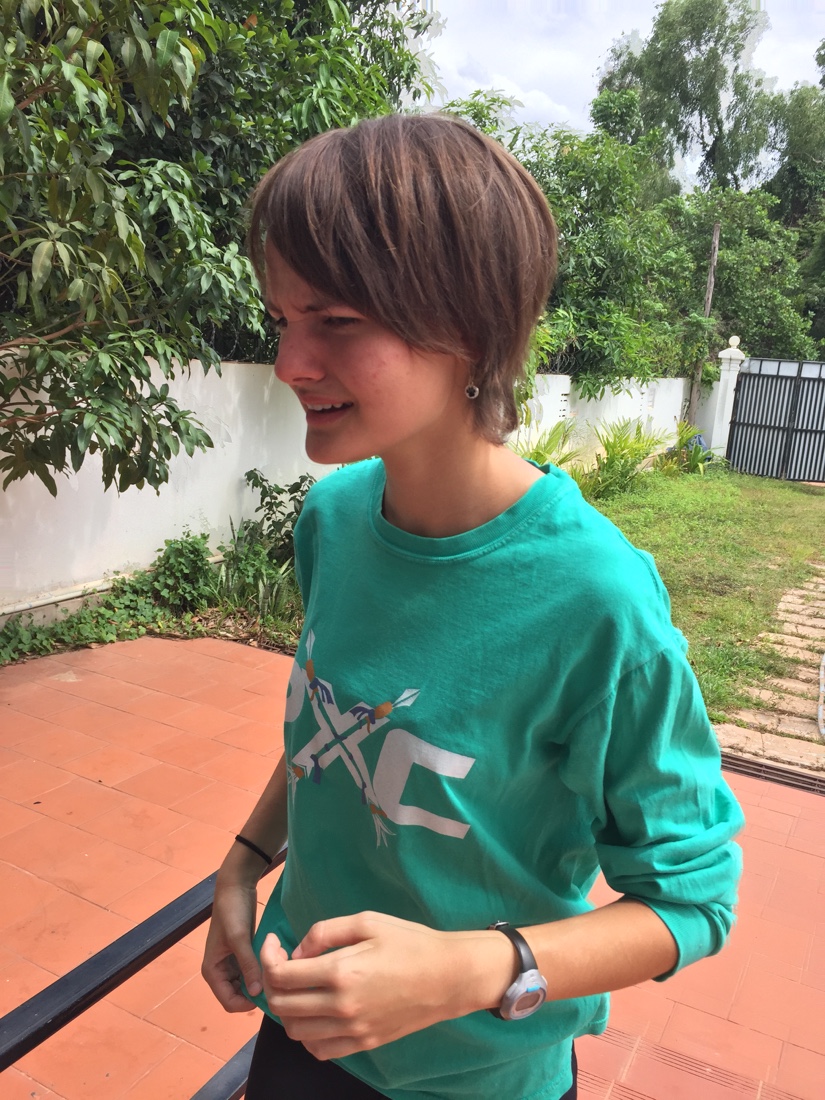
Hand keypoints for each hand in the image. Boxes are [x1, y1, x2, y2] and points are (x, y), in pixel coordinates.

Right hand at [201, 871, 262, 1012]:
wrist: (236, 886)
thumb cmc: (232, 911)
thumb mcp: (239, 938)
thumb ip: (247, 965)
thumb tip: (257, 993)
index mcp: (212, 972)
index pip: (229, 1002)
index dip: (247, 1005)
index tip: (268, 995)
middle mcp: (220, 972)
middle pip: (238, 996)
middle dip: (255, 993)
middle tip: (276, 984)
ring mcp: (232, 964)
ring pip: (247, 985)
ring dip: (260, 982)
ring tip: (276, 973)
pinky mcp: (243, 954)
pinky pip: (252, 972)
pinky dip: (262, 971)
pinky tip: (275, 964)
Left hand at [260, 911, 514, 1059]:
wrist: (449, 977)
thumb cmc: (411, 942)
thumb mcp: (368, 921)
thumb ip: (326, 932)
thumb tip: (298, 951)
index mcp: (341, 971)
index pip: (281, 975)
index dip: (267, 956)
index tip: (274, 942)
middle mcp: (341, 1006)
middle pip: (281, 1004)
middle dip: (271, 980)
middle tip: (282, 962)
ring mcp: (352, 1030)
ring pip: (295, 1030)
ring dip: (286, 1008)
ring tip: (297, 986)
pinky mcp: (363, 1043)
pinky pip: (319, 1050)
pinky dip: (307, 1033)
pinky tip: (315, 1012)